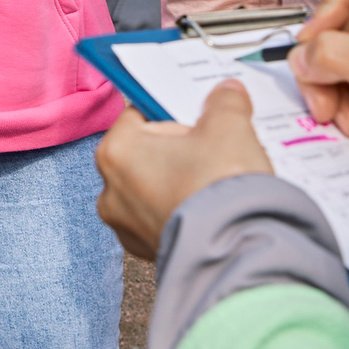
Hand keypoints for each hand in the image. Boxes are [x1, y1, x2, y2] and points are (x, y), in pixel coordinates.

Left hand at [95, 82, 271, 260]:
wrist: (238, 255)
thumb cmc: (220, 191)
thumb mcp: (228, 127)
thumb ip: (224, 102)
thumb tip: (226, 93)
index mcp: (116, 151)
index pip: (140, 113)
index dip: (174, 111)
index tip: (198, 113)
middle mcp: (111, 191)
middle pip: (148, 151)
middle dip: (180, 147)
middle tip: (214, 147)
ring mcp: (127, 226)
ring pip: (157, 185)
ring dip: (183, 179)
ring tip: (217, 179)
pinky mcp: (149, 250)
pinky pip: (166, 216)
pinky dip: (186, 209)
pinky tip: (213, 206)